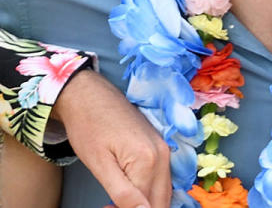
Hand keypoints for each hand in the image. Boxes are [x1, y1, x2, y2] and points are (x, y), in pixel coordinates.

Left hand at [52, 70, 170, 207]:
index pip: (147, 205)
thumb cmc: (88, 127)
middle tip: (110, 205)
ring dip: (145, 202)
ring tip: (116, 200)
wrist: (89, 95)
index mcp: (149, 161)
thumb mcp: (100, 165)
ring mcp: (164, 149)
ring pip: (164, 191)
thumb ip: (123, 193)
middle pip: (162, 200)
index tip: (105, 206)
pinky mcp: (160, 146)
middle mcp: (164, 155)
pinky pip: (162, 177)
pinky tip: (129, 189)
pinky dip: (149, 190)